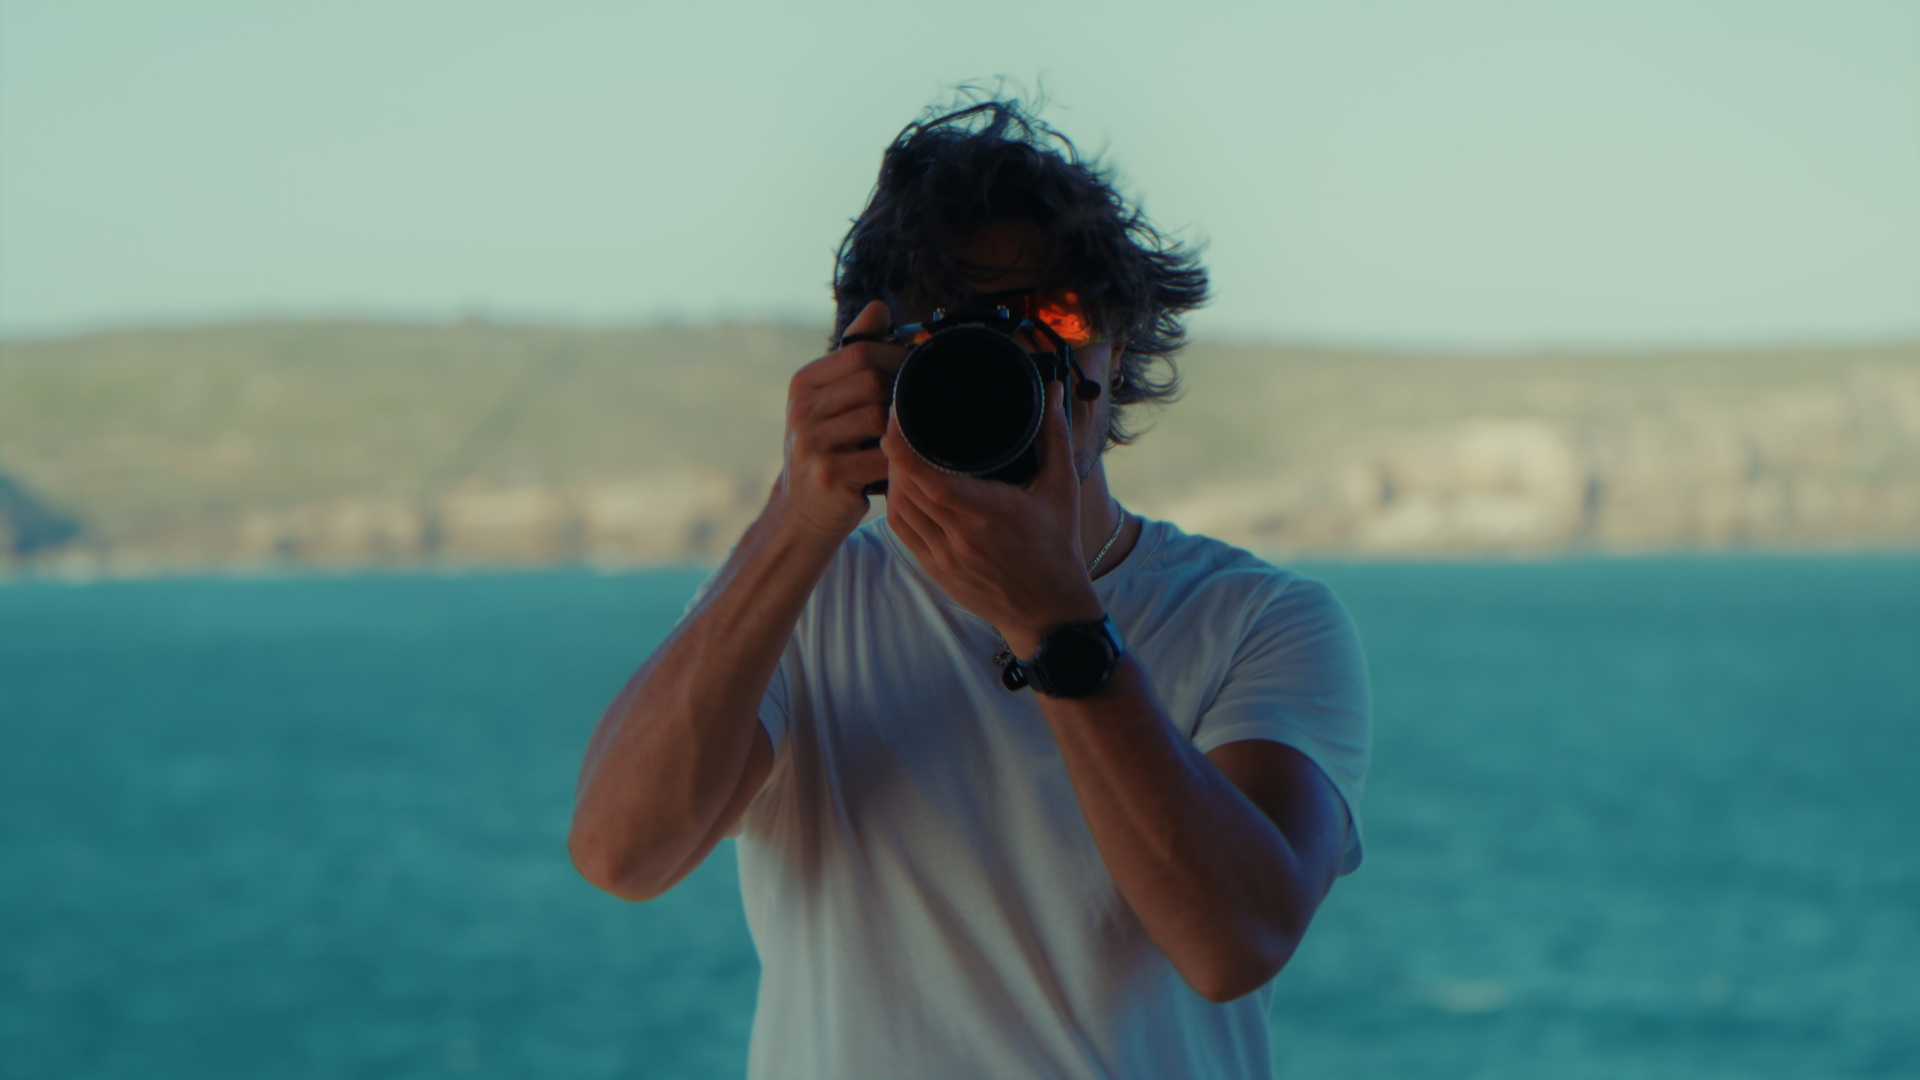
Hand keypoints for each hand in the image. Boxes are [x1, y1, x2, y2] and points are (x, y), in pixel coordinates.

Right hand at [772, 300, 900, 540]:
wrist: (802, 512)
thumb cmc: (828, 449)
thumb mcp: (831, 399)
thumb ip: (855, 353)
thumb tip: (879, 308)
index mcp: (804, 383)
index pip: (860, 351)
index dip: (896, 359)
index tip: (913, 375)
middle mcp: (801, 408)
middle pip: (871, 380)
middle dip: (900, 392)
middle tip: (914, 409)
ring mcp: (811, 441)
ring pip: (877, 415)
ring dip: (899, 428)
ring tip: (903, 437)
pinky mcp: (828, 474)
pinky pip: (881, 454)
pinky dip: (897, 459)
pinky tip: (898, 464)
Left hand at [883, 380, 1102, 657]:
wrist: (1047, 609)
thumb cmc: (1056, 546)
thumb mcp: (1062, 489)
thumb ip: (1055, 436)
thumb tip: (1052, 390)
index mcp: (991, 514)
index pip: (934, 481)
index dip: (906, 451)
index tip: (895, 422)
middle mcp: (962, 538)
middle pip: (909, 489)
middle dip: (895, 453)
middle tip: (894, 422)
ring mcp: (945, 557)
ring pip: (901, 510)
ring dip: (893, 477)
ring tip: (896, 449)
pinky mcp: (936, 570)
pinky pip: (904, 531)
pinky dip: (897, 504)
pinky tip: (900, 484)